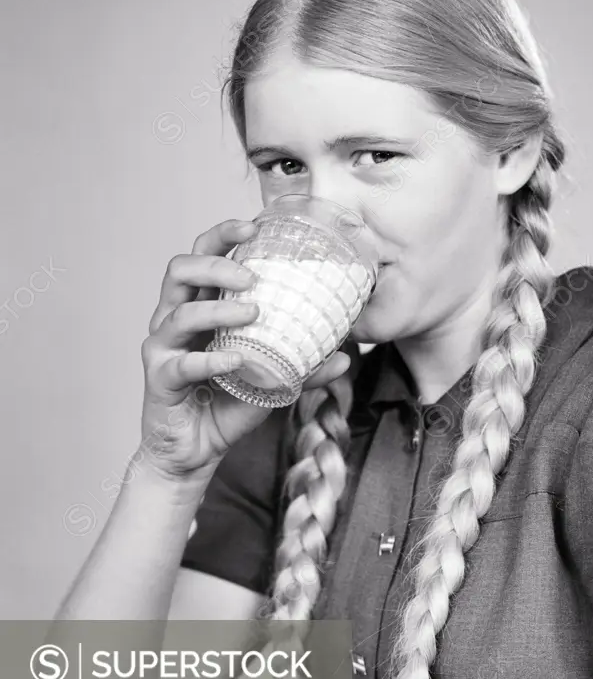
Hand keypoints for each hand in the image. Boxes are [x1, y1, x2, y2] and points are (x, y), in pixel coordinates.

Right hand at [138, 218, 352, 479]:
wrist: (197, 452)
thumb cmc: (228, 405)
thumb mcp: (274, 381)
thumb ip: (305, 366)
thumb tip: (347, 355)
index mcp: (200, 307)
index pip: (203, 257)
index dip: (223, 236)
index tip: (254, 227)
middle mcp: (174, 319)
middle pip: (180, 270)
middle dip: (216, 264)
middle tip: (253, 276)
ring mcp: (163, 347)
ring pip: (180, 313)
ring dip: (219, 309)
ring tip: (254, 313)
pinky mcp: (160, 378)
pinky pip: (182, 362)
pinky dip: (211, 358)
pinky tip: (237, 359)